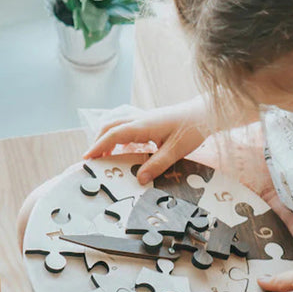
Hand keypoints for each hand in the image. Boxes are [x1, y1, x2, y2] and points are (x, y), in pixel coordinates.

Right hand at [83, 96, 210, 183]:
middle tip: (93, 160)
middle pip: (109, 126)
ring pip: (116, 124)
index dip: (98, 146)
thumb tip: (139, 179)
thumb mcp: (176, 150)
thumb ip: (157, 165)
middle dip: (98, 142)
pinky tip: (123, 149)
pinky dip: (118, 137)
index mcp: (143, 125)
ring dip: (107, 138)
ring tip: (106, 156)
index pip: (113, 134)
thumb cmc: (192, 128)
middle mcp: (139, 119)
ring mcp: (143, 118)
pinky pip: (126, 126)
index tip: (87, 157)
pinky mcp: (148, 121)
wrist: (205, 112)